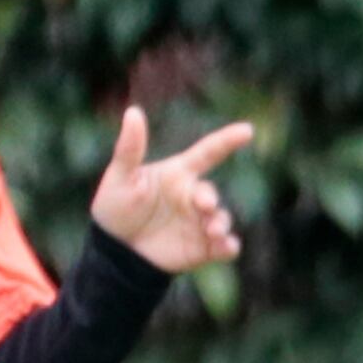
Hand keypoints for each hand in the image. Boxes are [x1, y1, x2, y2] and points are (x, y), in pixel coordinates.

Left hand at [91, 105, 255, 272]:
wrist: (115, 251)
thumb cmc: (115, 208)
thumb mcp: (120, 177)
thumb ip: (130, 148)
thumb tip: (133, 111)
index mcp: (178, 174)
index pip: (208, 153)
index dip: (227, 140)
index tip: (247, 130)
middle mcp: (193, 197)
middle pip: (211, 193)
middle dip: (210, 199)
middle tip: (204, 205)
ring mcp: (199, 223)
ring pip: (222, 219)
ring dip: (222, 223)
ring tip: (213, 232)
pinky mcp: (202, 248)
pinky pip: (225, 246)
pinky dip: (230, 246)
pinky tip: (226, 246)